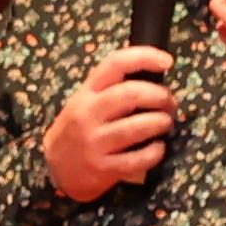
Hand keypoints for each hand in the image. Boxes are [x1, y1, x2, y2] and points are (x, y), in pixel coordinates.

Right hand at [40, 48, 176, 200]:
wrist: (55, 167)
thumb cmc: (78, 129)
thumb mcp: (85, 102)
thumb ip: (111, 88)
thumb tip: (154, 76)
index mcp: (86, 92)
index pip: (115, 64)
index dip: (144, 57)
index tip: (167, 61)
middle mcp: (88, 114)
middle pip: (130, 94)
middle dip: (160, 96)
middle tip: (170, 103)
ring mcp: (94, 142)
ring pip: (137, 127)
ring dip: (161, 122)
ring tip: (165, 123)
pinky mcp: (103, 167)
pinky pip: (138, 159)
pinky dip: (155, 152)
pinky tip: (158, 147)